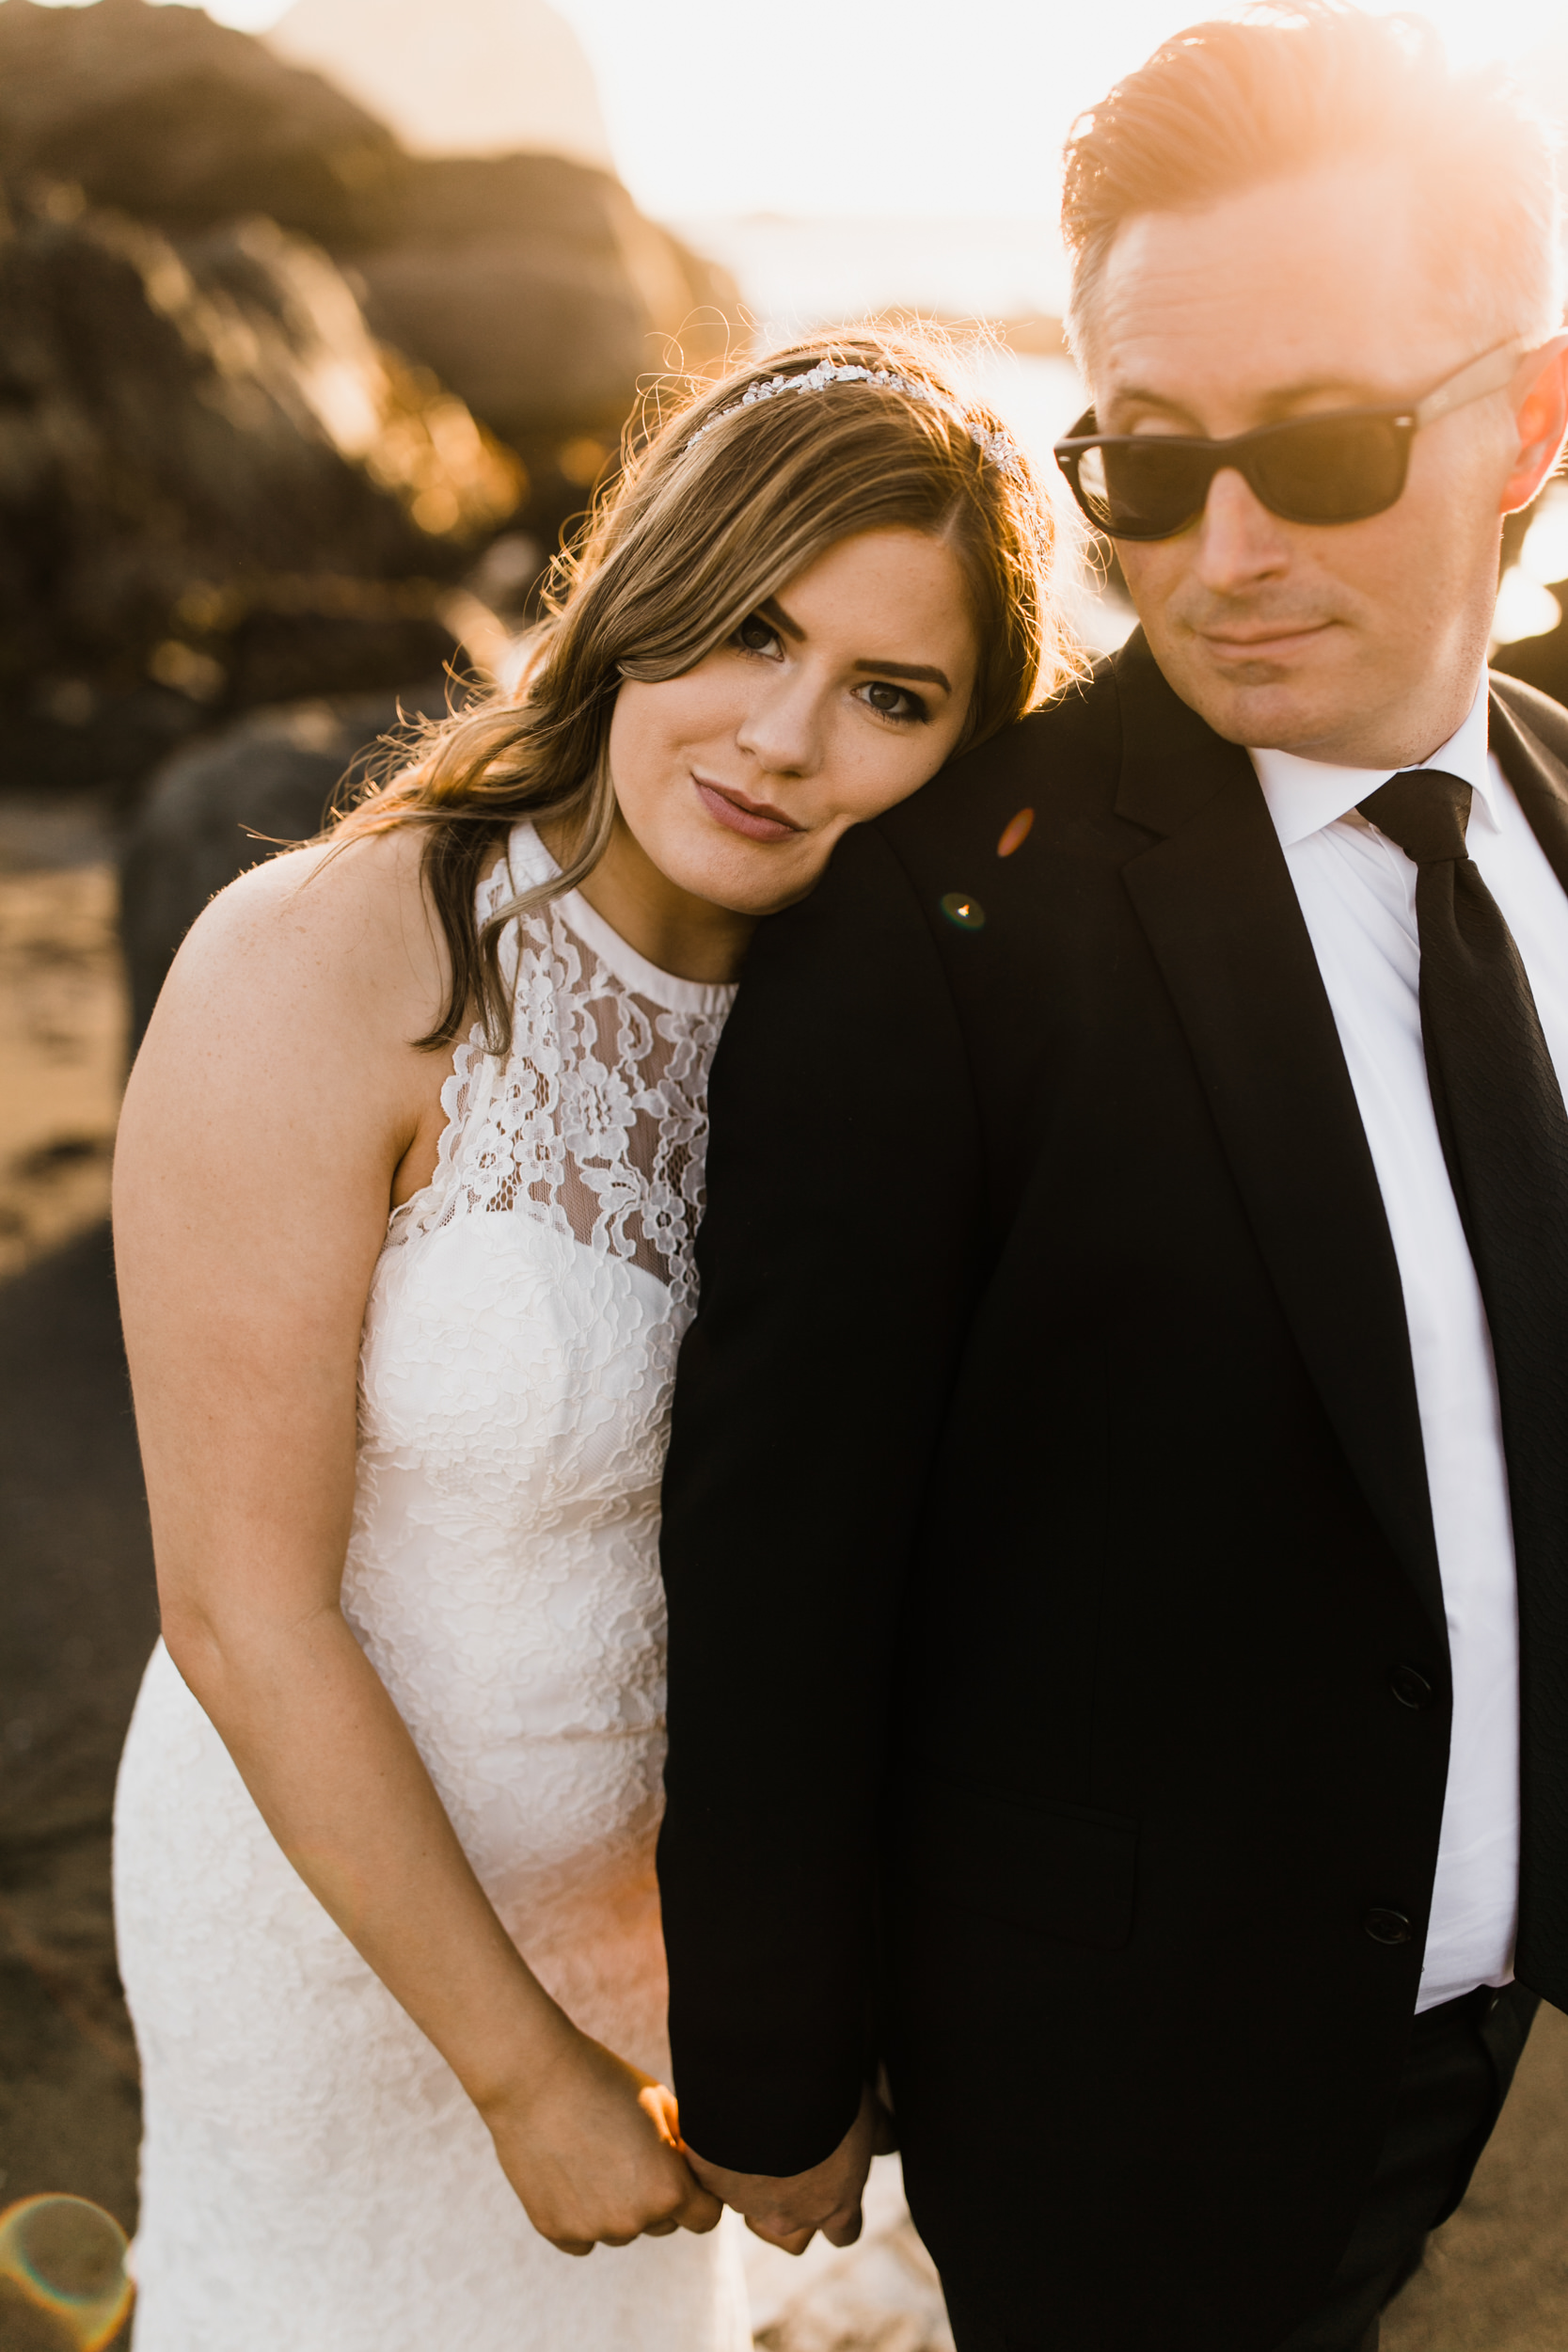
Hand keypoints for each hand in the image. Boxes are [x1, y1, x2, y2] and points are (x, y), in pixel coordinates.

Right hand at [482, 2025, 722, 2255]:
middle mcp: (634, 2220)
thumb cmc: (605, 2079)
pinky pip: (583, 2238)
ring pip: (621, 2229)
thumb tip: (699, 2172)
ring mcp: (592, 2230)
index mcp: (670, 2189)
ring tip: (596, 2154)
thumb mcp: (662, 2104)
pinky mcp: (556, 2231)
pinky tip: (570, 2171)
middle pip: (662, 2223)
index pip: (705, 2218)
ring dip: (617, 2206)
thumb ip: (685, 2149)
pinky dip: (581, 2214)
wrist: (535, 2075)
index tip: (684, 2173)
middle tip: (631, 2152)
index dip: (700, 2195)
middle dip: (656, 2196)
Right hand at [684, 2080, 890, 2254]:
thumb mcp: (868, 2115)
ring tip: (754, 2141)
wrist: (773, 2085)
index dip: (841, 2211)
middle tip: (790, 2159)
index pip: (844, 2232)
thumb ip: (878, 2137)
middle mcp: (790, 2217)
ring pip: (749, 2206)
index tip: (837, 2186)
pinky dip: (719, 2152)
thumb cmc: (832, 2100)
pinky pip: (714, 2172)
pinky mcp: (711, 2179)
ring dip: (752, 2183)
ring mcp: (747, 2202)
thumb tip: (888, 2143)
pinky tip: (727, 2120)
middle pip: (792, 2231)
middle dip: (791, 2202)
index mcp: (834, 2207)